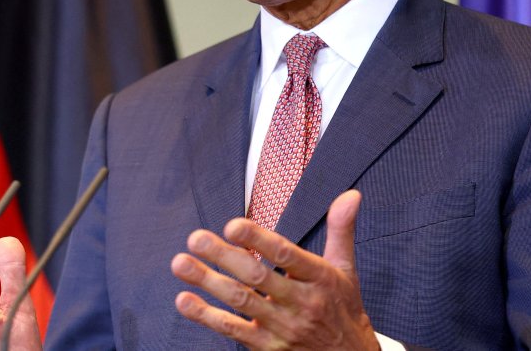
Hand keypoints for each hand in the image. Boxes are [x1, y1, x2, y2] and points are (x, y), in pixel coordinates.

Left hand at [170, 190, 377, 349]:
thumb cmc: (343, 308)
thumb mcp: (346, 270)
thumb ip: (341, 230)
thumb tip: (350, 195)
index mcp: (319, 278)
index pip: (286, 255)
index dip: (258, 239)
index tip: (232, 225)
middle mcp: (301, 303)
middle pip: (258, 277)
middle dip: (224, 256)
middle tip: (195, 238)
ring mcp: (283, 327)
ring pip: (241, 302)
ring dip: (208, 282)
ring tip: (180, 263)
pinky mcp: (267, 348)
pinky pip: (233, 330)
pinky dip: (206, 316)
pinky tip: (185, 300)